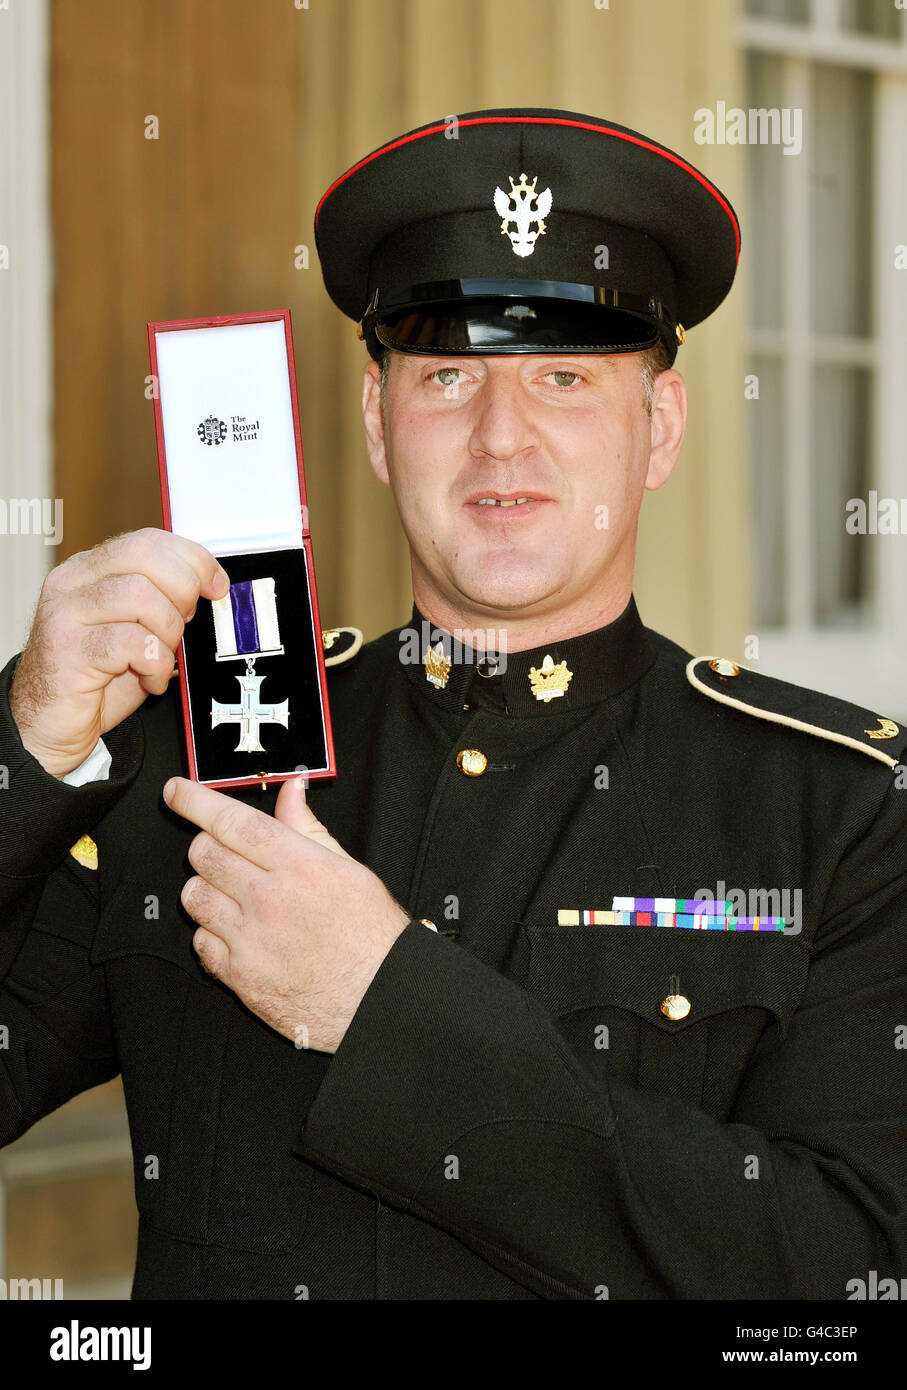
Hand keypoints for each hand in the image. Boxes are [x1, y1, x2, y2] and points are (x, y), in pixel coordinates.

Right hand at [10, 527, 228, 776]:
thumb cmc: (95, 677)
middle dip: (182, 593)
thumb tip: (209, 586)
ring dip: (167, 633)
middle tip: (181, 626)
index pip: (147, 541)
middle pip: (145, 560)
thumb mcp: (134, 627)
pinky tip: (150, 679)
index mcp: (89, 569)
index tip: (216, 585)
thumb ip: (161, 600)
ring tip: (161, 657)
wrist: (50, 722)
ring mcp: (65, 615)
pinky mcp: (68, 652)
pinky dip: (156, 664)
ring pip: (140, 596)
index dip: (192, 559)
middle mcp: (72, 584)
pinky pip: (132, 643)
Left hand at [163, 774, 410, 1052]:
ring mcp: (251, 939)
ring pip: (194, 895)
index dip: (196, 801)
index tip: (177, 792)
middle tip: (221, 851)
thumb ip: (309, 828)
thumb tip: (291, 790)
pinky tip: (235, 932)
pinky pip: (199, 941)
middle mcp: (270, 899)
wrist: (382, 998)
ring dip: (204, 887)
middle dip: (206, 845)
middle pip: (204, 854)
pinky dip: (210, 932)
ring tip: (230, 894)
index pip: (233, 821)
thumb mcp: (350, 870)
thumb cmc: (373, 936)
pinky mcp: (240, 976)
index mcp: (300, 866)